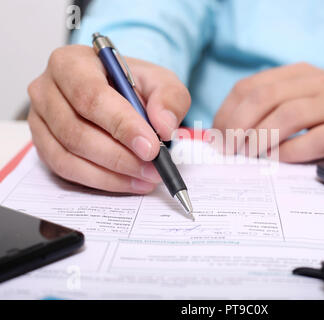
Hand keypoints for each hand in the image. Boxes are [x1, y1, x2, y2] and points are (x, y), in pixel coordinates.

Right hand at [28, 45, 190, 192]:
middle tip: (153, 168)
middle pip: (76, 130)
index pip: (91, 96)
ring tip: (147, 177)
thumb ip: (169, 97)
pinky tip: (129, 181)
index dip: (122, 125)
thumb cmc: (132, 83)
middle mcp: (47, 89)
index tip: (150, 147)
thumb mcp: (160, 81)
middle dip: (120, 156)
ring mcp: (39, 120)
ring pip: (69, 155)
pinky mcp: (43, 146)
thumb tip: (164, 125)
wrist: (117, 91)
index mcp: (72, 63)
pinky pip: (66, 170)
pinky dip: (101, 181)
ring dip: (112, 174)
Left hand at [213, 63, 323, 161]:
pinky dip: (291, 152)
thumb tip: (229, 135)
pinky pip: (316, 139)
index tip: (217, 136)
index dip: (227, 112)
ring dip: (261, 138)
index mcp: (297, 74)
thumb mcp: (305, 98)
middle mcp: (315, 83)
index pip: (249, 87)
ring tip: (248, 155)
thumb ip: (272, 109)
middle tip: (228, 150)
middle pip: (264, 98)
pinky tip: (278, 160)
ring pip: (288, 115)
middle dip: (238, 126)